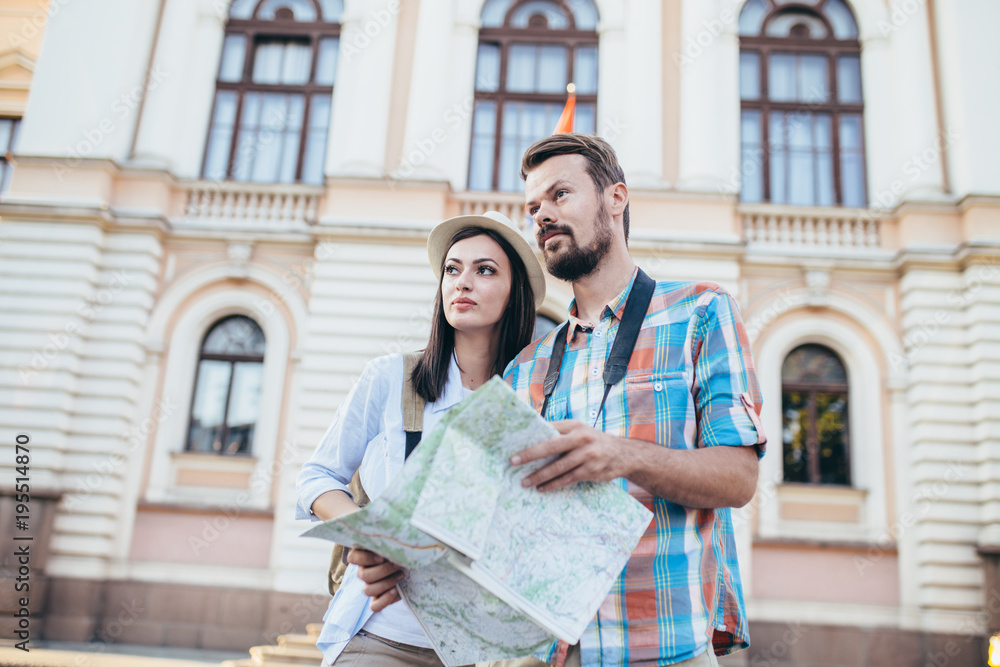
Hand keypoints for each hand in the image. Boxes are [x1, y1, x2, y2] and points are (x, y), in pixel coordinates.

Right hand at [347, 548, 404, 611]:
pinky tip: (396, 590)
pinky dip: (385, 600)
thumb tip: (392, 542)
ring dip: (386, 583)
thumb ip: (389, 542)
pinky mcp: (378, 599)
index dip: (365, 559)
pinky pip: (374, 606)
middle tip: (398, 565)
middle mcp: (364, 571)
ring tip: (401, 575)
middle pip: (363, 576)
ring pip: (367, 590)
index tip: (381, 557)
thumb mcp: (395, 543)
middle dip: (384, 570)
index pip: (353, 558)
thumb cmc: (402, 550)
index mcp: (364, 555)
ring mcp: (370, 586)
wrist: (413, 563)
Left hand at [511, 420, 632, 491]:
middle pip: (550, 446)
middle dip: (530, 454)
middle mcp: (580, 438)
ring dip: (539, 475)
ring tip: (525, 481)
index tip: (514, 443)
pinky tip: (542, 488)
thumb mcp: (580, 431)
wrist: (623, 454)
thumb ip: (561, 433)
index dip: (532, 435)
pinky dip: (553, 484)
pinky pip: (567, 479)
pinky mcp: (590, 470)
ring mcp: (587, 455)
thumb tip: (532, 440)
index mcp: (574, 426)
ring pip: (558, 467)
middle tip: (513, 461)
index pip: (549, 428)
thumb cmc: (594, 442)